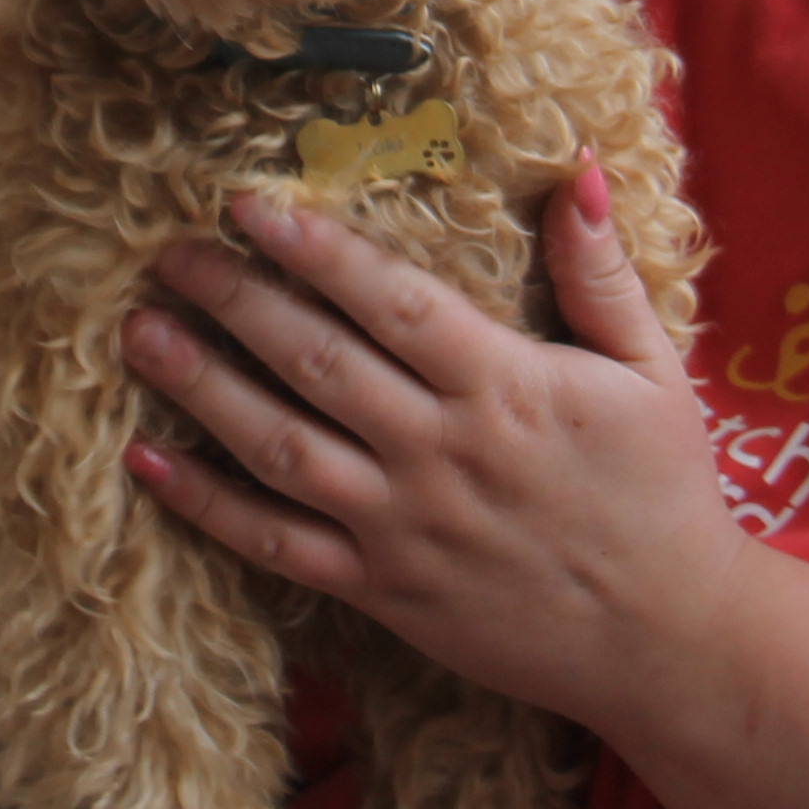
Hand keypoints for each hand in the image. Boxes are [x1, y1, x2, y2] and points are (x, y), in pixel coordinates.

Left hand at [117, 152, 743, 725]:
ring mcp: (402, 528)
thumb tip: (572, 165)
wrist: (669, 643)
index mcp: (503, 388)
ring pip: (279, 448)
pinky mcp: (382, 593)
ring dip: (201, 387)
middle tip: (168, 253)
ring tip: (140, 333)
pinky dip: (206, 504)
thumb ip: (599, 271)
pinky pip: (276, 547)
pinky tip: (147, 459)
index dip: (314, 250)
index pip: (391, 303)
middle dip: (233, 300)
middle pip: (314, 363)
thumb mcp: (652, 371)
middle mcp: (440, 454)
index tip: (247, 205)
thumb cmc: (662, 495)